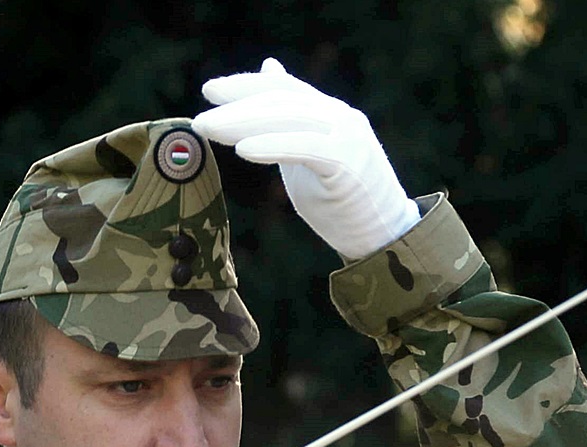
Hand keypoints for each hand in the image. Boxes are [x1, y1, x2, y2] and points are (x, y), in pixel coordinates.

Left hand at [194, 57, 420, 259]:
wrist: (384, 236)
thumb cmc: (342, 199)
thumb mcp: (308, 152)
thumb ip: (287, 120)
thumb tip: (270, 70)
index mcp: (330, 112)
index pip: (283, 88)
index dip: (246, 85)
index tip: (210, 90)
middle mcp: (340, 117)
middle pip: (282, 100)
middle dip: (237, 104)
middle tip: (201, 116)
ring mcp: (347, 137)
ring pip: (289, 118)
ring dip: (243, 122)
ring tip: (209, 129)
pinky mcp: (347, 164)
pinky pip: (304, 147)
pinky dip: (271, 146)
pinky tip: (242, 150)